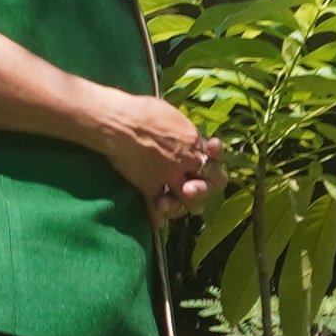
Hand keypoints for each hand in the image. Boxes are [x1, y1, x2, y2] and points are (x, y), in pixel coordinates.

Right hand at [85, 88, 219, 218]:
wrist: (121, 123)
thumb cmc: (144, 112)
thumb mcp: (173, 116)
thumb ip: (185, 132)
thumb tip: (189, 136)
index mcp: (194, 144)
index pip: (215, 161)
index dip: (213, 164)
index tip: (206, 162)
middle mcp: (187, 164)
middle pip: (210, 186)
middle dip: (206, 189)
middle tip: (195, 189)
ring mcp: (169, 179)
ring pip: (189, 203)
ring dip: (187, 206)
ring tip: (183, 207)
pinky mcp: (150, 188)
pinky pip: (156, 209)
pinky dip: (157, 217)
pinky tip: (158, 223)